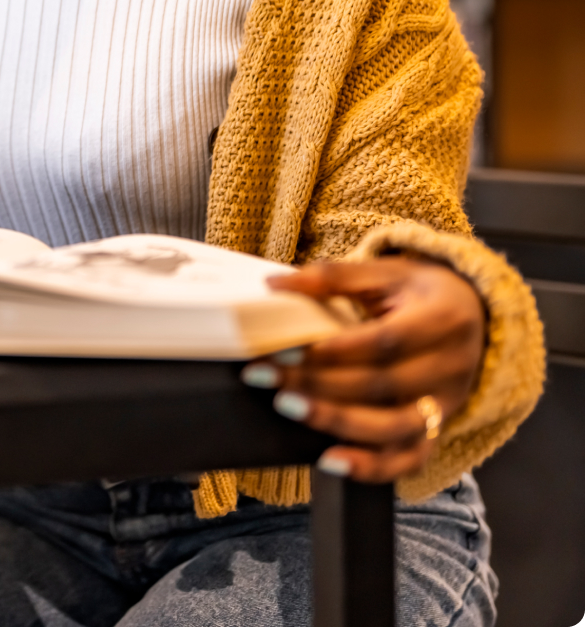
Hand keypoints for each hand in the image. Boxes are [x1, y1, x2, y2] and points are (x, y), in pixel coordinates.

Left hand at [242, 256, 485, 482]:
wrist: (474, 317)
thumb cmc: (421, 291)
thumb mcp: (387, 272)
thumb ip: (333, 277)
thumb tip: (276, 285)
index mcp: (442, 320)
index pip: (384, 342)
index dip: (333, 351)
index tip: (283, 349)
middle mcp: (451, 369)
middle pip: (382, 386)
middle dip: (318, 384)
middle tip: (266, 376)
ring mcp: (446, 406)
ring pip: (394, 428)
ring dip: (336, 422)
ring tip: (288, 407)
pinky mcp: (437, 431)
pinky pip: (408, 460)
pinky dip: (370, 467)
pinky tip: (329, 462)